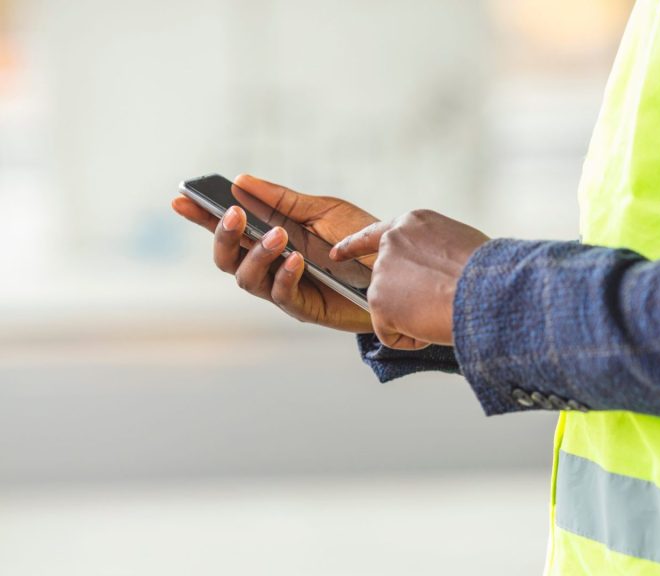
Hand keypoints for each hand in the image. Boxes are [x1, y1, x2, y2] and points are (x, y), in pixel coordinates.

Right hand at [171, 174, 378, 332]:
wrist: (396, 268)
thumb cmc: (359, 240)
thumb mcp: (323, 211)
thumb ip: (283, 200)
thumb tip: (239, 180)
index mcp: (269, 238)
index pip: (228, 228)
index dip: (201, 216)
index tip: (180, 198)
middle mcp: (270, 265)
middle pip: (226, 258)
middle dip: (223, 236)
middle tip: (233, 214)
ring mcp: (284, 288)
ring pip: (247, 279)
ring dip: (256, 255)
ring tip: (276, 236)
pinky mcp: (305, 307)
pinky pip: (281, 295)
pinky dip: (283, 275)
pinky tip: (294, 259)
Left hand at [329, 210, 488, 349]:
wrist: (486, 288)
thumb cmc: (488, 271)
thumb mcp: (459, 244)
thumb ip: (434, 252)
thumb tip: (433, 277)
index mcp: (413, 224)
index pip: (376, 234)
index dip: (353, 246)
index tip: (336, 254)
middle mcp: (391, 243)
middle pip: (385, 281)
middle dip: (403, 299)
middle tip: (434, 304)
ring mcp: (381, 273)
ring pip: (389, 310)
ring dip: (414, 319)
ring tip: (443, 310)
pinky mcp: (378, 302)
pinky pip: (390, 334)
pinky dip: (411, 339)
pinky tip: (433, 325)